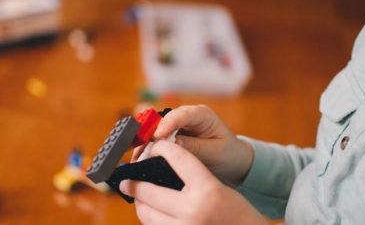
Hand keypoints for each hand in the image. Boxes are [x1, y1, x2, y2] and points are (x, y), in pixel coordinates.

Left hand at [121, 140, 265, 224]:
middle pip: (149, 190)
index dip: (162, 148)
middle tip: (126, 179)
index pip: (178, 159)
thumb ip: (193, 178)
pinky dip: (151, 219)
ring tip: (139, 197)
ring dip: (140, 203)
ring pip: (145, 213)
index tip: (154, 147)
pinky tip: (153, 212)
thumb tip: (161, 170)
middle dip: (134, 182)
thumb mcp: (219, 189)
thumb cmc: (238, 213)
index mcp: (207, 191)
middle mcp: (192, 211)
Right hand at [133, 105, 253, 183]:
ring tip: (137, 157)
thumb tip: (171, 144)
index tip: (157, 136)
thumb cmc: (227, 153)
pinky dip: (148, 148)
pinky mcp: (172, 135)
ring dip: (145, 142)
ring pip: (156, 129)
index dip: (167, 124)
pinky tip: (140, 158)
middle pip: (163, 120)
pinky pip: (156, 139)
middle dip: (149, 133)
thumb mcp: (215, 152)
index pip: (182, 115)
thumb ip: (194, 147)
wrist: (232, 158)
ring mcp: (178, 125)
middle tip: (139, 149)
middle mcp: (187, 116)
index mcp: (202, 115)